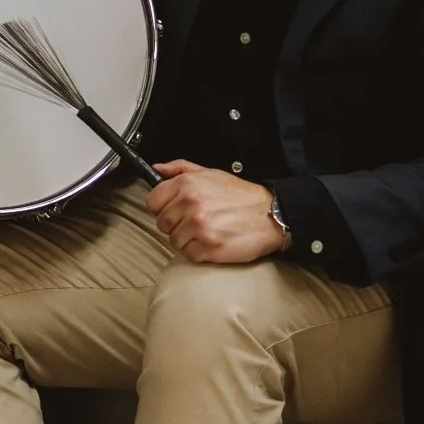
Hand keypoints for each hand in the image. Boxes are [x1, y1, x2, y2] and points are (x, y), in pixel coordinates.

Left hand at [145, 159, 290, 267]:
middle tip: (196, 221)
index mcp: (188, 184)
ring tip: (208, 231)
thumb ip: (181, 168)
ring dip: (188, 239)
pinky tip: (214, 241)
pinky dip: (199, 252)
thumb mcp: (211, 173)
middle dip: (177, 224)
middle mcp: (191, 204)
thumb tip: (157, 168)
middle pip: (163, 224)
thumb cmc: (241, 196)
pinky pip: (189, 255)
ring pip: (175, 241)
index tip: (175, 209)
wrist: (270, 215)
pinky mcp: (208, 248)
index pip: (152, 201)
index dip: (163, 207)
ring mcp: (199, 227)